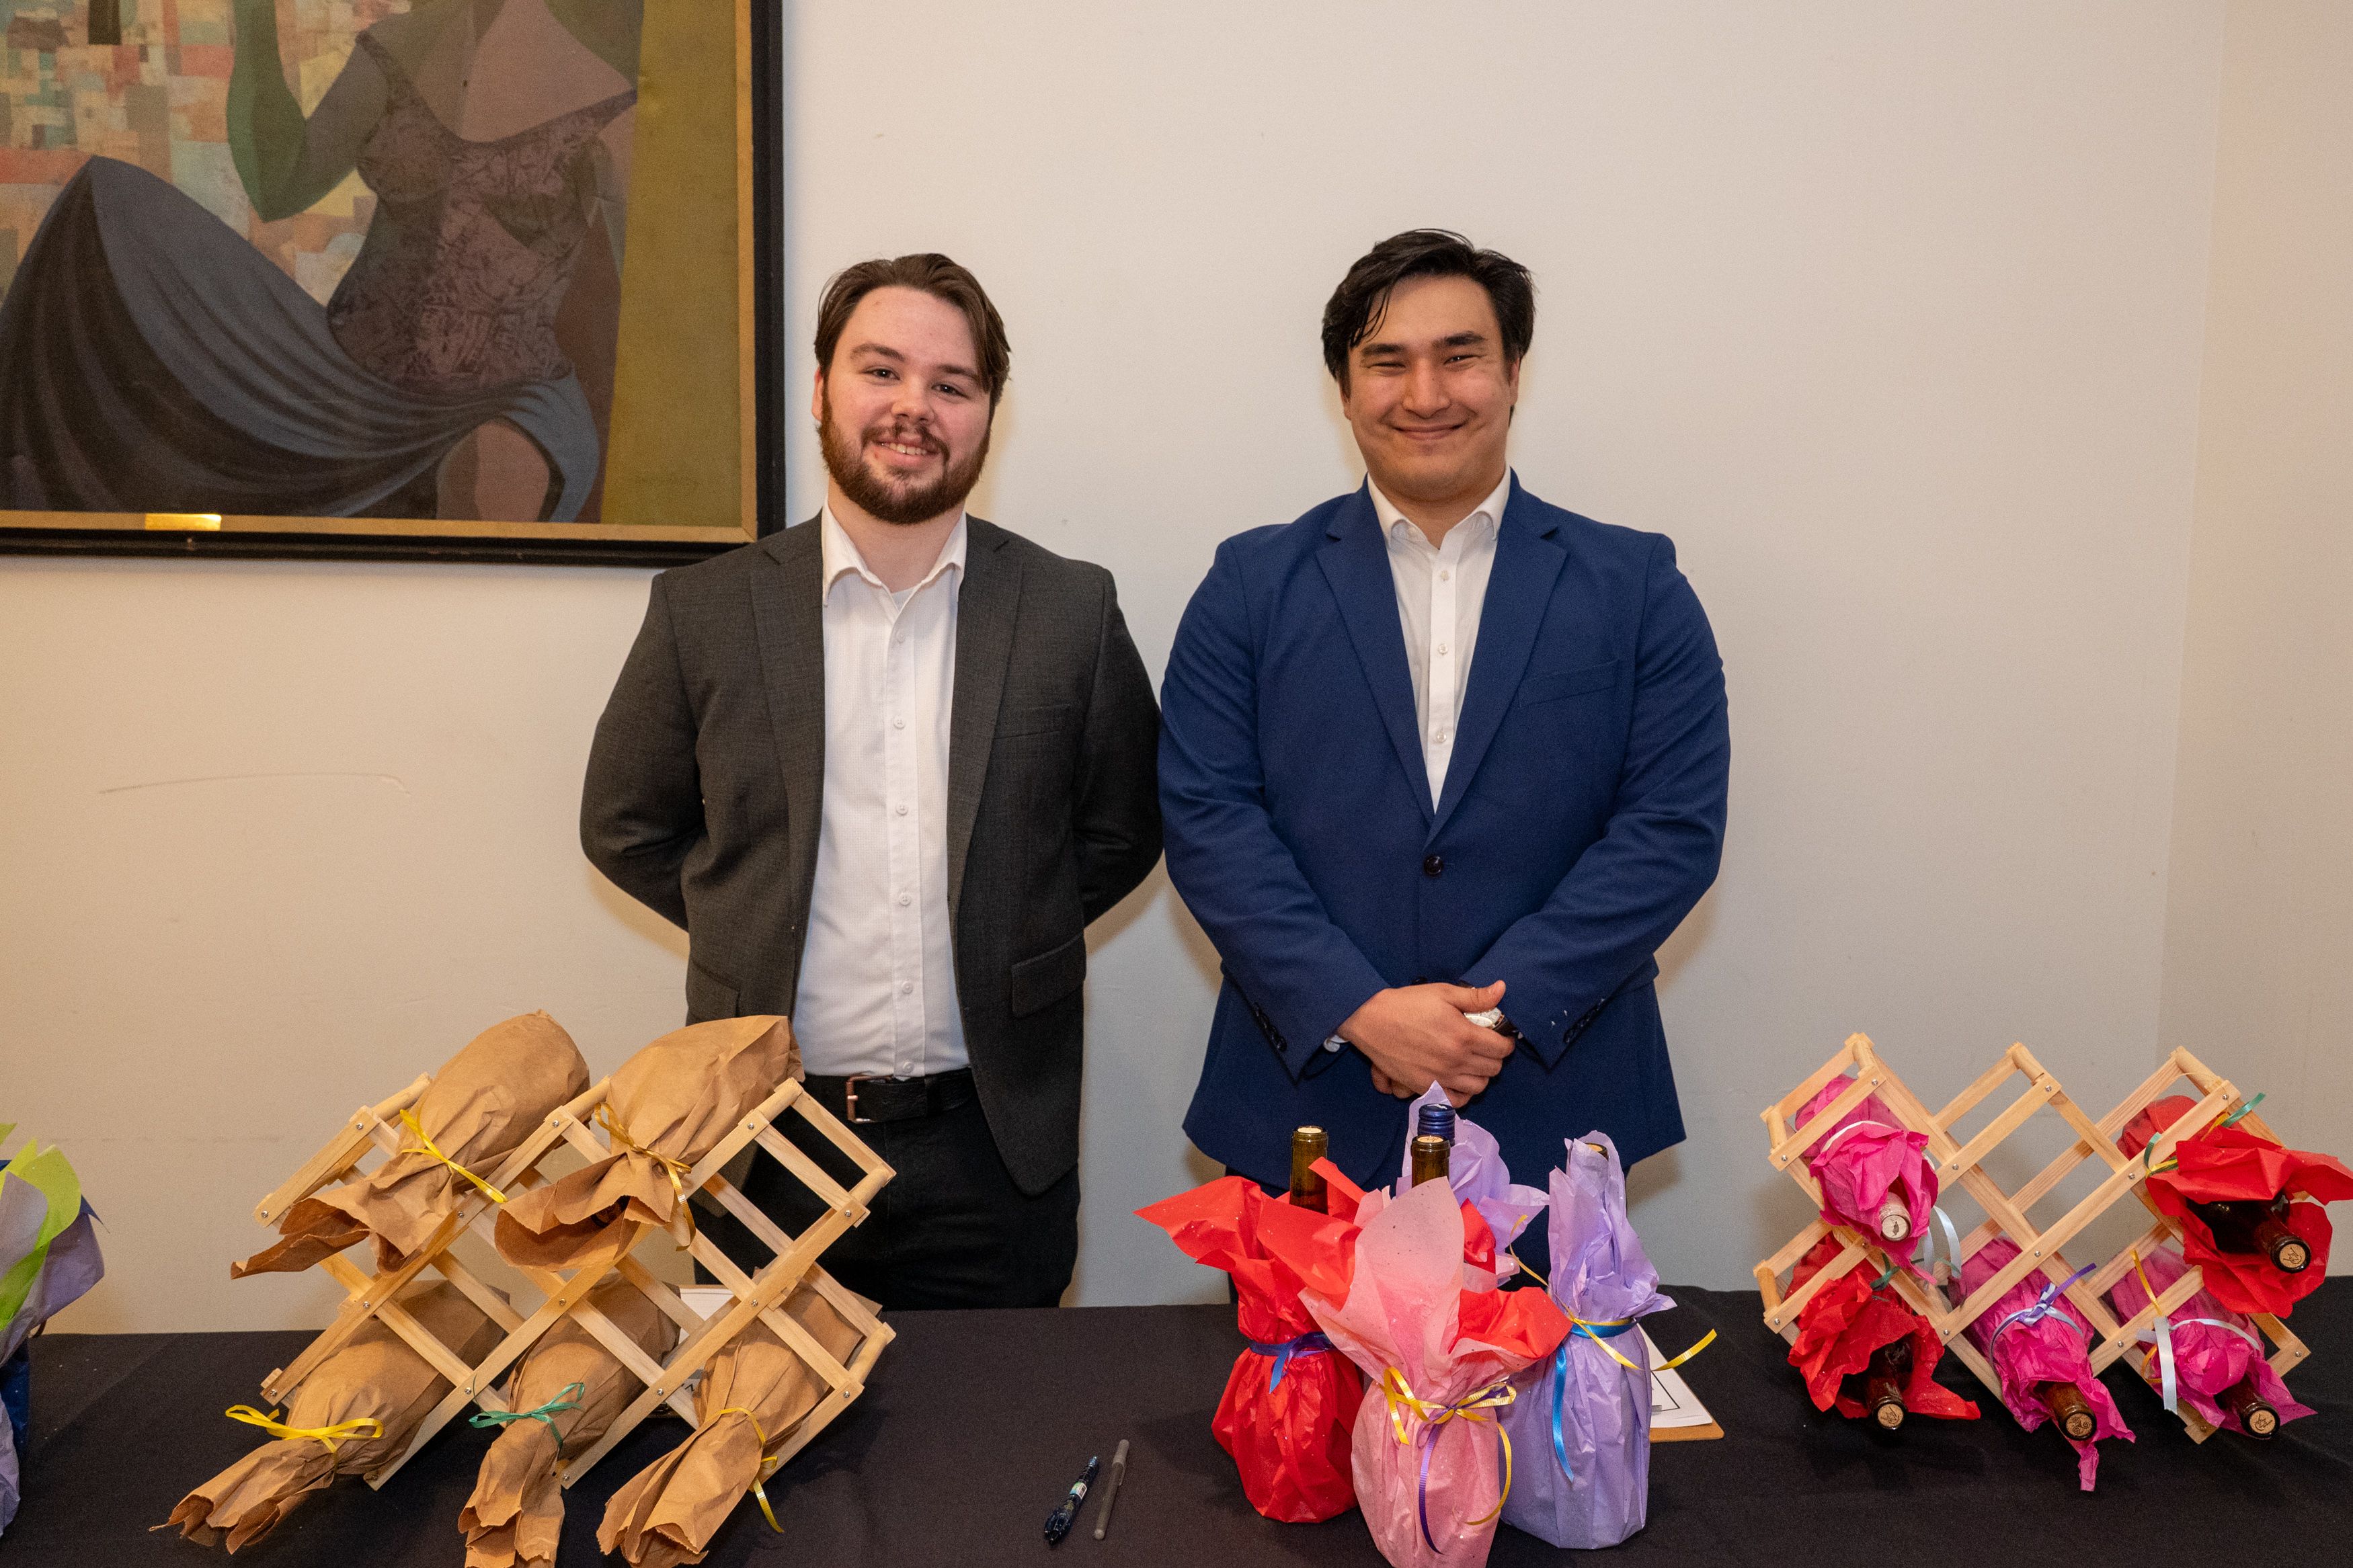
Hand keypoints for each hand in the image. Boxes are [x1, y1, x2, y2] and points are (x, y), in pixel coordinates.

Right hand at [1341, 981, 1512, 1105]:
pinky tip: (1458, 1080)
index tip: (1500, 1036)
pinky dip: (1463, 1093)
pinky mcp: (1426, 1088)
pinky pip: (1456, 1100)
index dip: (1506, 1041)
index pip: (1501, 1048)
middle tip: (1486, 1046)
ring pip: (1479, 1087)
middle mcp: (1456, 1061)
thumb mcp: (1443, 993)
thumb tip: (1501, 989)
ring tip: (1473, 1062)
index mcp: (1464, 1036)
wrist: (1371, 1021)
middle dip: (1495, 1057)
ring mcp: (1441, 1077)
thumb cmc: (1407, 1003)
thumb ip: (1475, 997)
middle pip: (1493, 1069)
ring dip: (1481, 1075)